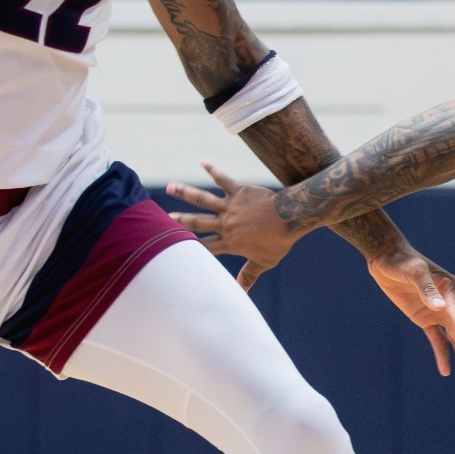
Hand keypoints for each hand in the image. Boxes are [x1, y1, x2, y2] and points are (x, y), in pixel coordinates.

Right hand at [168, 161, 300, 288]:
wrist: (292, 219)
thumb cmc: (280, 241)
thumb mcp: (265, 261)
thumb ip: (250, 274)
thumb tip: (242, 291)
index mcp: (230, 242)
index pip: (205, 246)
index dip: (189, 247)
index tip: (173, 248)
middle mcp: (226, 224)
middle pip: (197, 223)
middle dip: (179, 220)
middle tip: (163, 218)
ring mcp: (231, 207)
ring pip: (203, 199)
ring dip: (185, 192)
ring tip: (170, 186)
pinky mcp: (239, 191)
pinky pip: (223, 179)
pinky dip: (213, 170)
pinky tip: (203, 162)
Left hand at [367, 245, 454, 377]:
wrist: (386, 259)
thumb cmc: (403, 261)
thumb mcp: (414, 271)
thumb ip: (426, 288)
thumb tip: (439, 308)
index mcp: (452, 289)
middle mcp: (449, 302)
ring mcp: (438, 313)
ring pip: (452, 338)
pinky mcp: (425, 319)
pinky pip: (436, 340)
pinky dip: (442, 354)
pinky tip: (446, 371)